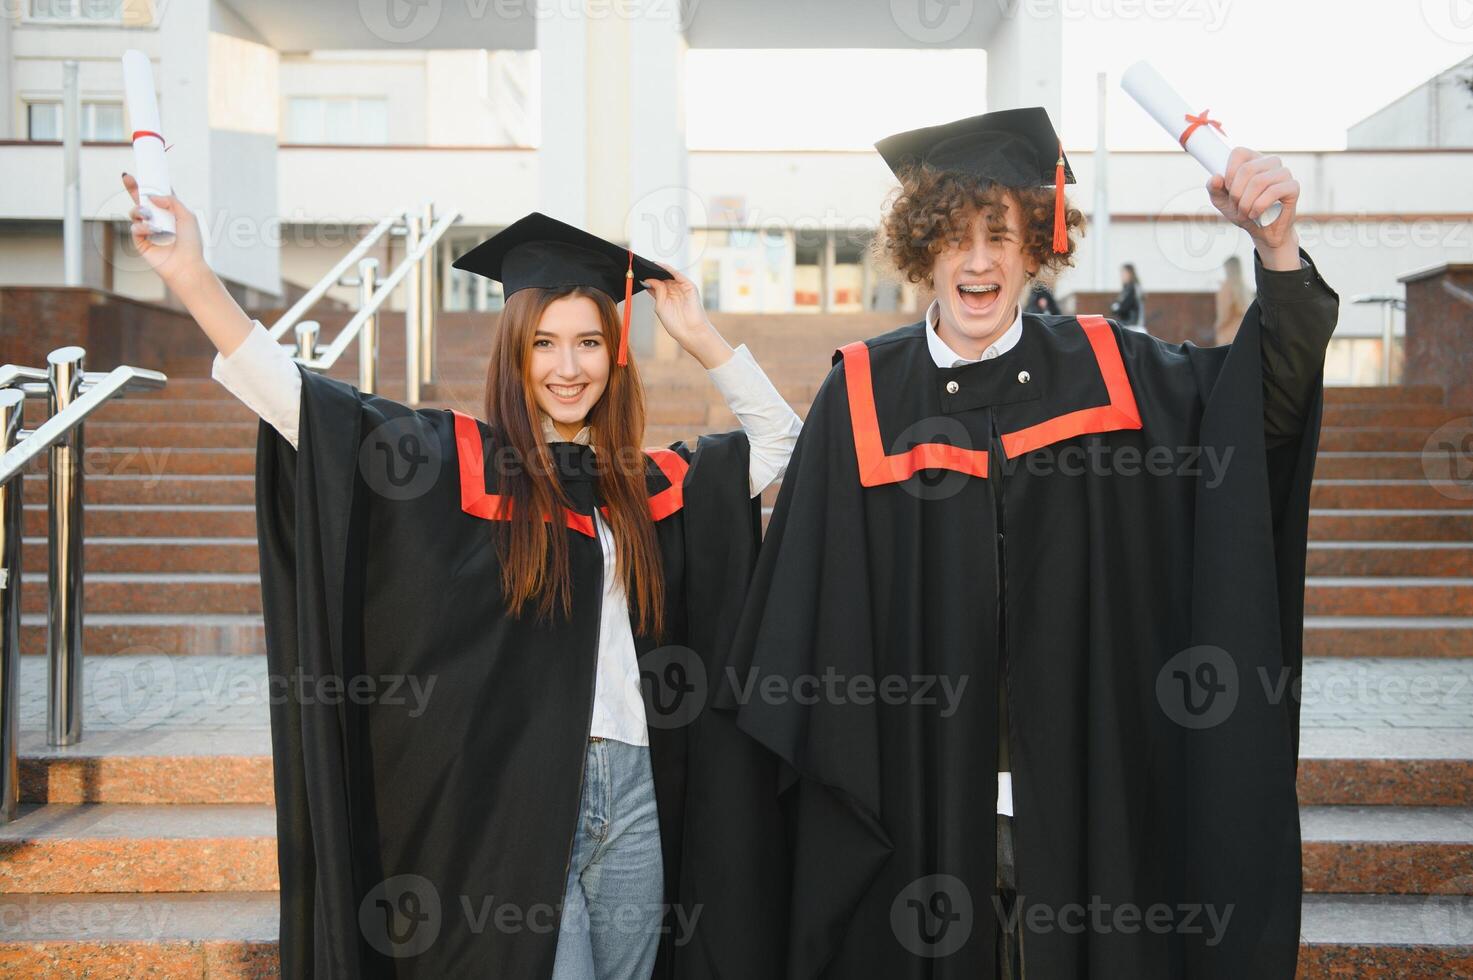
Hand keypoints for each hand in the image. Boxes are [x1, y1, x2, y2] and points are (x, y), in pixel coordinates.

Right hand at [122, 172, 207, 287]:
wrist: (186, 265)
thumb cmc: (191, 242)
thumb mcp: (186, 215)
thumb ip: (171, 201)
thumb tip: (151, 197)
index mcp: (171, 213)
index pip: (158, 196)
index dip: (151, 185)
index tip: (143, 172)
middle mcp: (159, 220)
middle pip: (142, 200)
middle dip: (134, 188)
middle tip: (127, 177)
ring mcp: (149, 230)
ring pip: (135, 212)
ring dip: (140, 211)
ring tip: (148, 215)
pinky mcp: (141, 242)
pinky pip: (135, 227)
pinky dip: (142, 227)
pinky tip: (152, 231)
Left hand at [642, 263, 732, 369]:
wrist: (690, 331)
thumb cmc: (675, 323)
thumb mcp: (660, 306)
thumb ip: (656, 291)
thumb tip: (650, 279)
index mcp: (666, 297)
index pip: (655, 284)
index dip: (647, 279)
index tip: (637, 273)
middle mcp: (674, 291)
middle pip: (661, 278)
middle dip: (652, 272)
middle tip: (640, 266)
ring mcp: (681, 288)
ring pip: (668, 274)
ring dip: (658, 269)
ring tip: (647, 265)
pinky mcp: (688, 286)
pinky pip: (677, 274)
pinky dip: (668, 269)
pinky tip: (659, 266)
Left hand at [1206, 147, 1300, 267]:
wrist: (1263, 231)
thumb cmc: (1243, 211)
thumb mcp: (1222, 201)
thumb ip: (1214, 188)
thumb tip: (1215, 177)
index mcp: (1253, 159)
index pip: (1238, 153)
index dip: (1229, 173)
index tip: (1227, 189)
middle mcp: (1270, 162)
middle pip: (1247, 169)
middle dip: (1236, 193)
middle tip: (1236, 207)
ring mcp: (1283, 173)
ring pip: (1259, 181)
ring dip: (1246, 202)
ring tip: (1245, 213)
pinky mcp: (1293, 187)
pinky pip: (1273, 192)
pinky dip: (1259, 206)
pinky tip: (1255, 214)